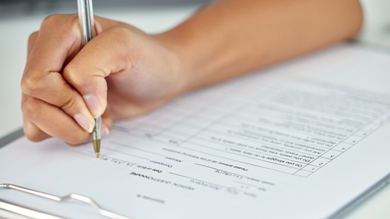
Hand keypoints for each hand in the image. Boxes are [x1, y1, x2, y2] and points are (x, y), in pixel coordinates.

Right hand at [21, 14, 183, 144]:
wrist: (159, 77)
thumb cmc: (148, 58)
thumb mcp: (125, 48)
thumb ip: (92, 67)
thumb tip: (79, 99)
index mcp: (59, 32)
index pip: (38, 77)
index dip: (64, 99)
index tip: (95, 107)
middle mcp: (49, 56)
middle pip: (32, 100)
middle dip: (68, 119)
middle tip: (97, 117)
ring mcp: (51, 81)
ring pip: (34, 118)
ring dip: (70, 128)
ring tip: (99, 119)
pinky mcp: (57, 103)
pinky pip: (43, 128)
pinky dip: (70, 132)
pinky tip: (93, 122)